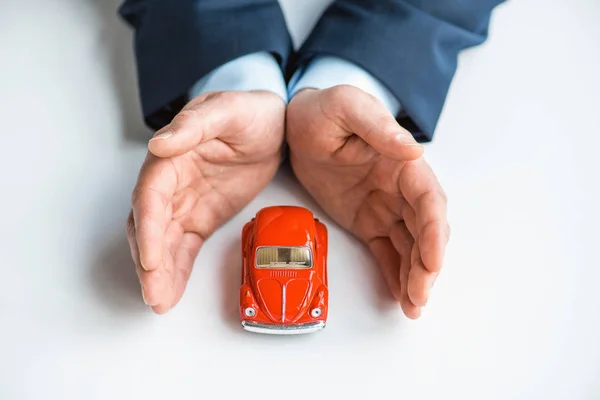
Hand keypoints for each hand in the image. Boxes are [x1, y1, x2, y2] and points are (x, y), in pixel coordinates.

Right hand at [127, 91, 284, 313]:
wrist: (275, 127)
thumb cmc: (250, 113)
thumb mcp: (228, 111)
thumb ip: (194, 127)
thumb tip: (159, 144)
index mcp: (171, 156)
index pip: (151, 196)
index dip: (149, 228)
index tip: (151, 257)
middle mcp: (171, 183)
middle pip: (150, 225)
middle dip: (149, 261)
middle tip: (153, 293)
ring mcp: (184, 203)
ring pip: (164, 243)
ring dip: (158, 273)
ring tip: (159, 302)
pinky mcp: (200, 218)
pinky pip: (184, 248)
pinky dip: (176, 270)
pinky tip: (170, 293)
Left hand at [286, 86, 449, 318]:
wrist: (296, 125)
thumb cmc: (322, 110)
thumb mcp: (346, 108)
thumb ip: (377, 127)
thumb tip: (414, 150)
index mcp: (402, 162)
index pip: (428, 200)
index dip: (434, 232)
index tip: (433, 260)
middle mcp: (400, 188)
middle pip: (425, 231)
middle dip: (427, 265)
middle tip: (419, 297)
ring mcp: (385, 207)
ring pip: (409, 247)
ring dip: (415, 277)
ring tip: (412, 307)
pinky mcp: (368, 221)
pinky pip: (387, 251)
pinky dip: (395, 273)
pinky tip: (400, 295)